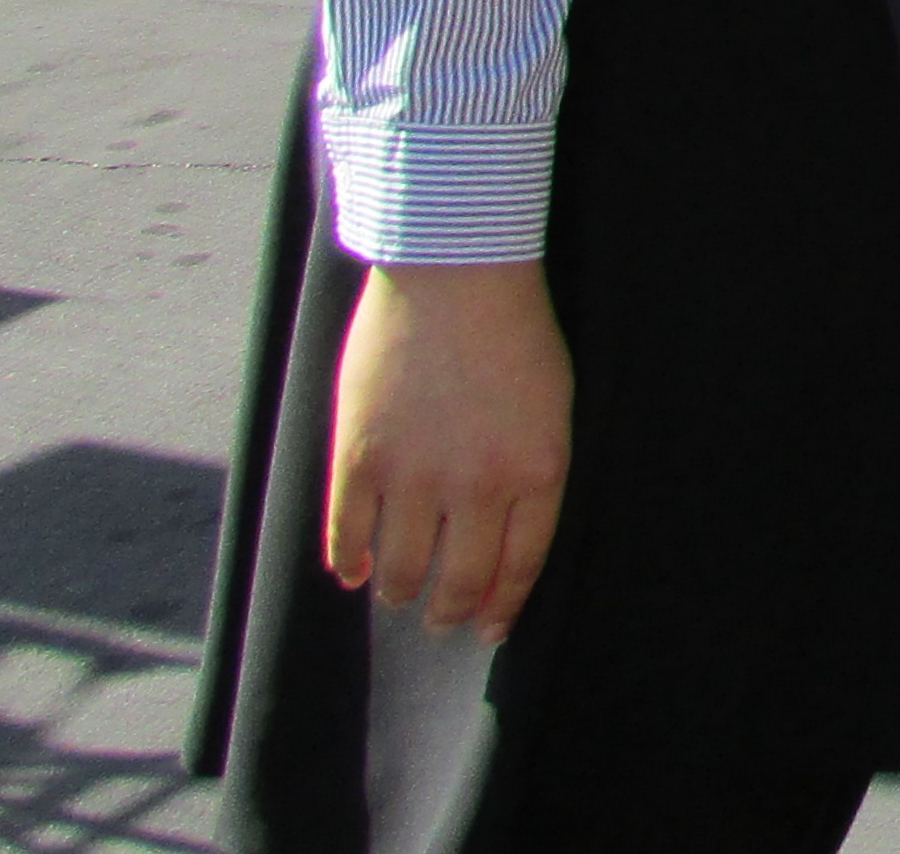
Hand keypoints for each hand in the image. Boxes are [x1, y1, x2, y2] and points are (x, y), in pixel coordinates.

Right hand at [327, 260, 571, 638]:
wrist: (457, 270)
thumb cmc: (515, 330)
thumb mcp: (552, 404)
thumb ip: (530, 471)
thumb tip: (503, 533)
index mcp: (537, 470)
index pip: (520, 565)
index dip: (501, 606)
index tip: (488, 629)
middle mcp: (478, 484)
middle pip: (459, 581)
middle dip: (449, 611)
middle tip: (440, 619)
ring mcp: (415, 474)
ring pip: (401, 568)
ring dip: (399, 591)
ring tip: (399, 592)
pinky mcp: (360, 455)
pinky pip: (347, 533)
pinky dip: (347, 561)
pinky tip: (353, 570)